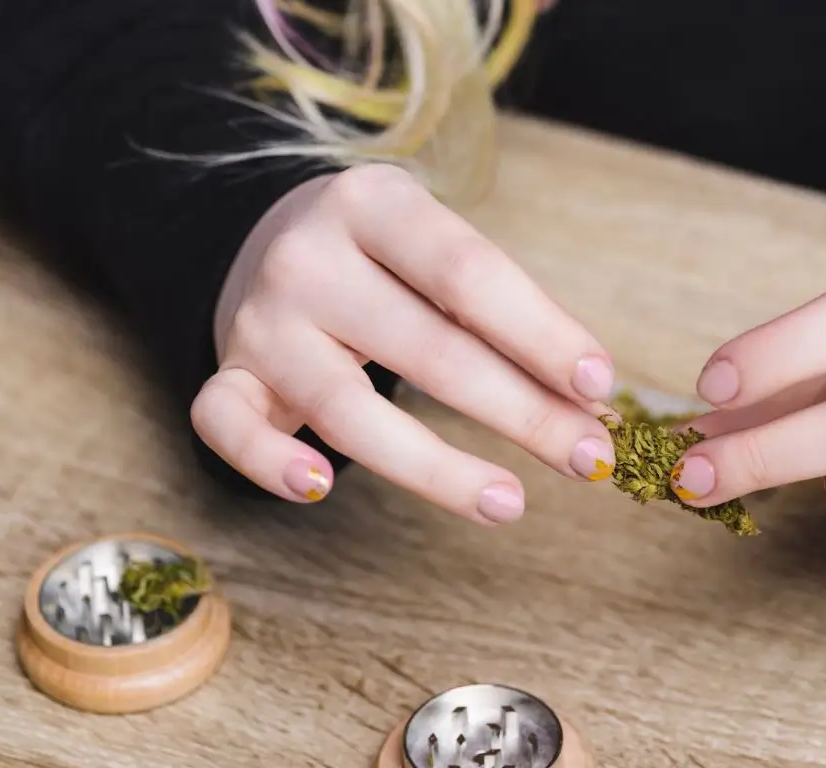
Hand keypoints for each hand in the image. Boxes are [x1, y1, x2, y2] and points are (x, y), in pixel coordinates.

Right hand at [190, 164, 618, 522]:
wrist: (267, 237)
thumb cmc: (386, 258)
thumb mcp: (438, 250)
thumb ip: (501, 313)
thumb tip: (588, 399)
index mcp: (374, 205)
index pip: (467, 273)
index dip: (539, 333)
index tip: (599, 385)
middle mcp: (309, 258)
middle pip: (426, 347)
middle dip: (521, 411)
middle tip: (589, 458)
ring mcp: (261, 320)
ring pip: (345, 408)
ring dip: (435, 467)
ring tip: (509, 504)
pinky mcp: (227, 375)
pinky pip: (228, 426)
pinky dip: (266, 463)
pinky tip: (318, 490)